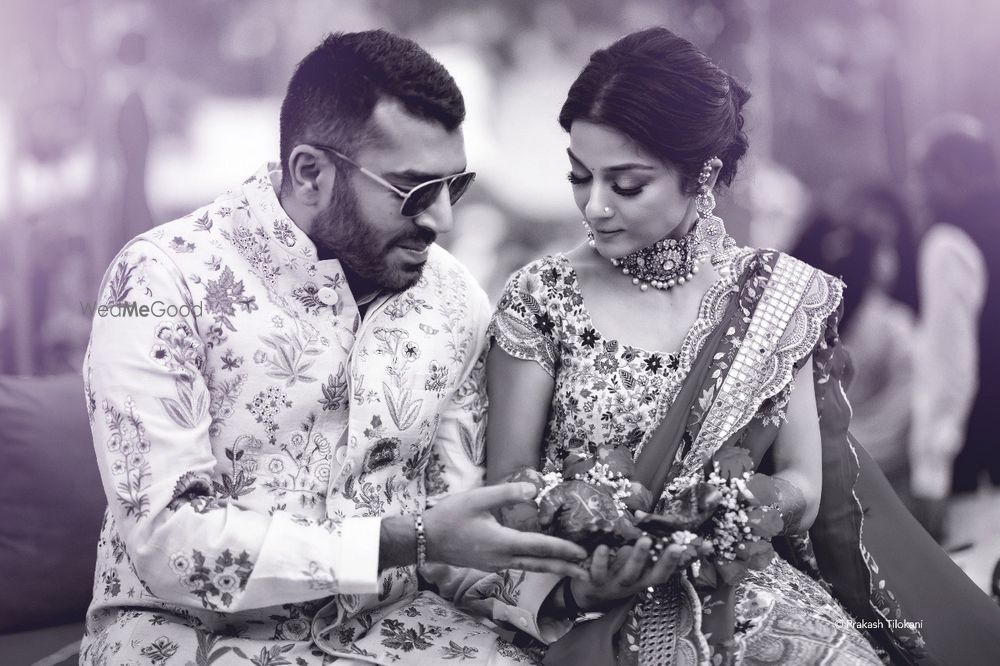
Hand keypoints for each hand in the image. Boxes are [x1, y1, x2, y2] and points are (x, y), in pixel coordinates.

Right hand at [425, 482, 588, 578]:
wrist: (425, 539)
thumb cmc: (450, 517)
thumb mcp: (478, 498)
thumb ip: (507, 494)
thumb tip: (535, 490)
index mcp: (503, 543)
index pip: (540, 547)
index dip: (563, 548)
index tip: (582, 552)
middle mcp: (502, 558)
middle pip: (541, 564)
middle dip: (565, 568)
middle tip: (587, 572)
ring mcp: (495, 564)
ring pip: (530, 566)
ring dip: (552, 567)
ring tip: (570, 568)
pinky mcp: (489, 564)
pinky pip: (518, 565)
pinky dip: (536, 563)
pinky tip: (540, 560)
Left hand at [570, 538, 686, 611]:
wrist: (589, 591)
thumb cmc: (615, 570)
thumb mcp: (630, 561)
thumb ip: (639, 541)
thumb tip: (641, 516)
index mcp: (643, 578)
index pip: (662, 573)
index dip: (672, 562)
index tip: (681, 546)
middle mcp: (632, 583)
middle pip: (647, 574)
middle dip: (658, 559)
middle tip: (653, 540)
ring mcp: (614, 584)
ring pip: (628, 574)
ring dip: (636, 558)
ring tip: (643, 539)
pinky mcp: (594, 582)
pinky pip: (598, 572)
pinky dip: (600, 560)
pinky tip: (603, 546)